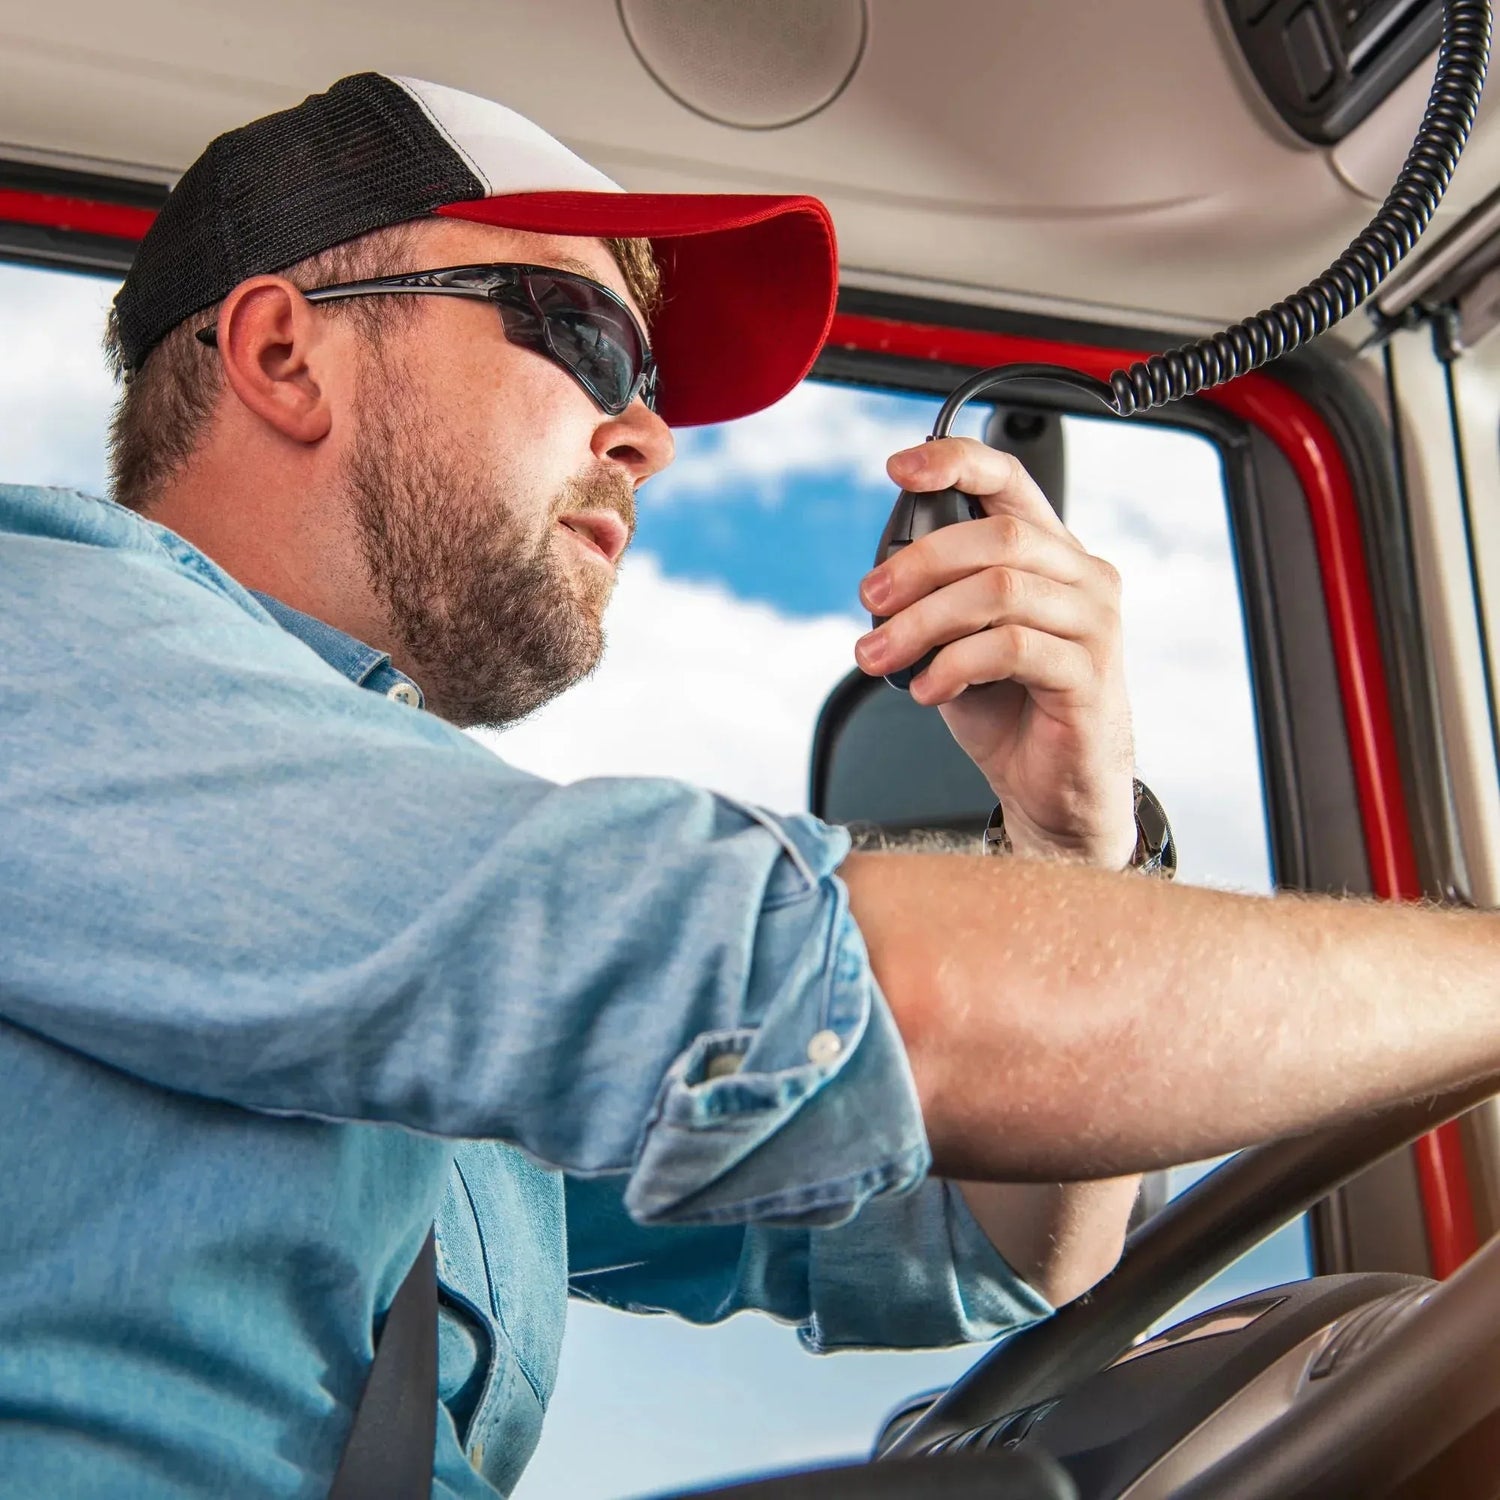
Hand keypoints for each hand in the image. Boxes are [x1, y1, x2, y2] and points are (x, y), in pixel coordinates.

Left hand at [855, 437, 1135, 867]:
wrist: (1054, 789)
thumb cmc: (1010, 709)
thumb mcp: (961, 639)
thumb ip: (938, 599)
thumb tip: (881, 580)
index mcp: (1050, 555)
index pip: (1010, 481)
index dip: (956, 463)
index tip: (900, 470)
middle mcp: (1082, 577)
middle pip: (996, 538)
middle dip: (918, 564)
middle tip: (871, 599)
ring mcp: (1093, 623)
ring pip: (999, 591)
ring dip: (923, 622)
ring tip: (880, 656)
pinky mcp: (1088, 673)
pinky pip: (1011, 647)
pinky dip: (954, 664)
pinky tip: (927, 690)